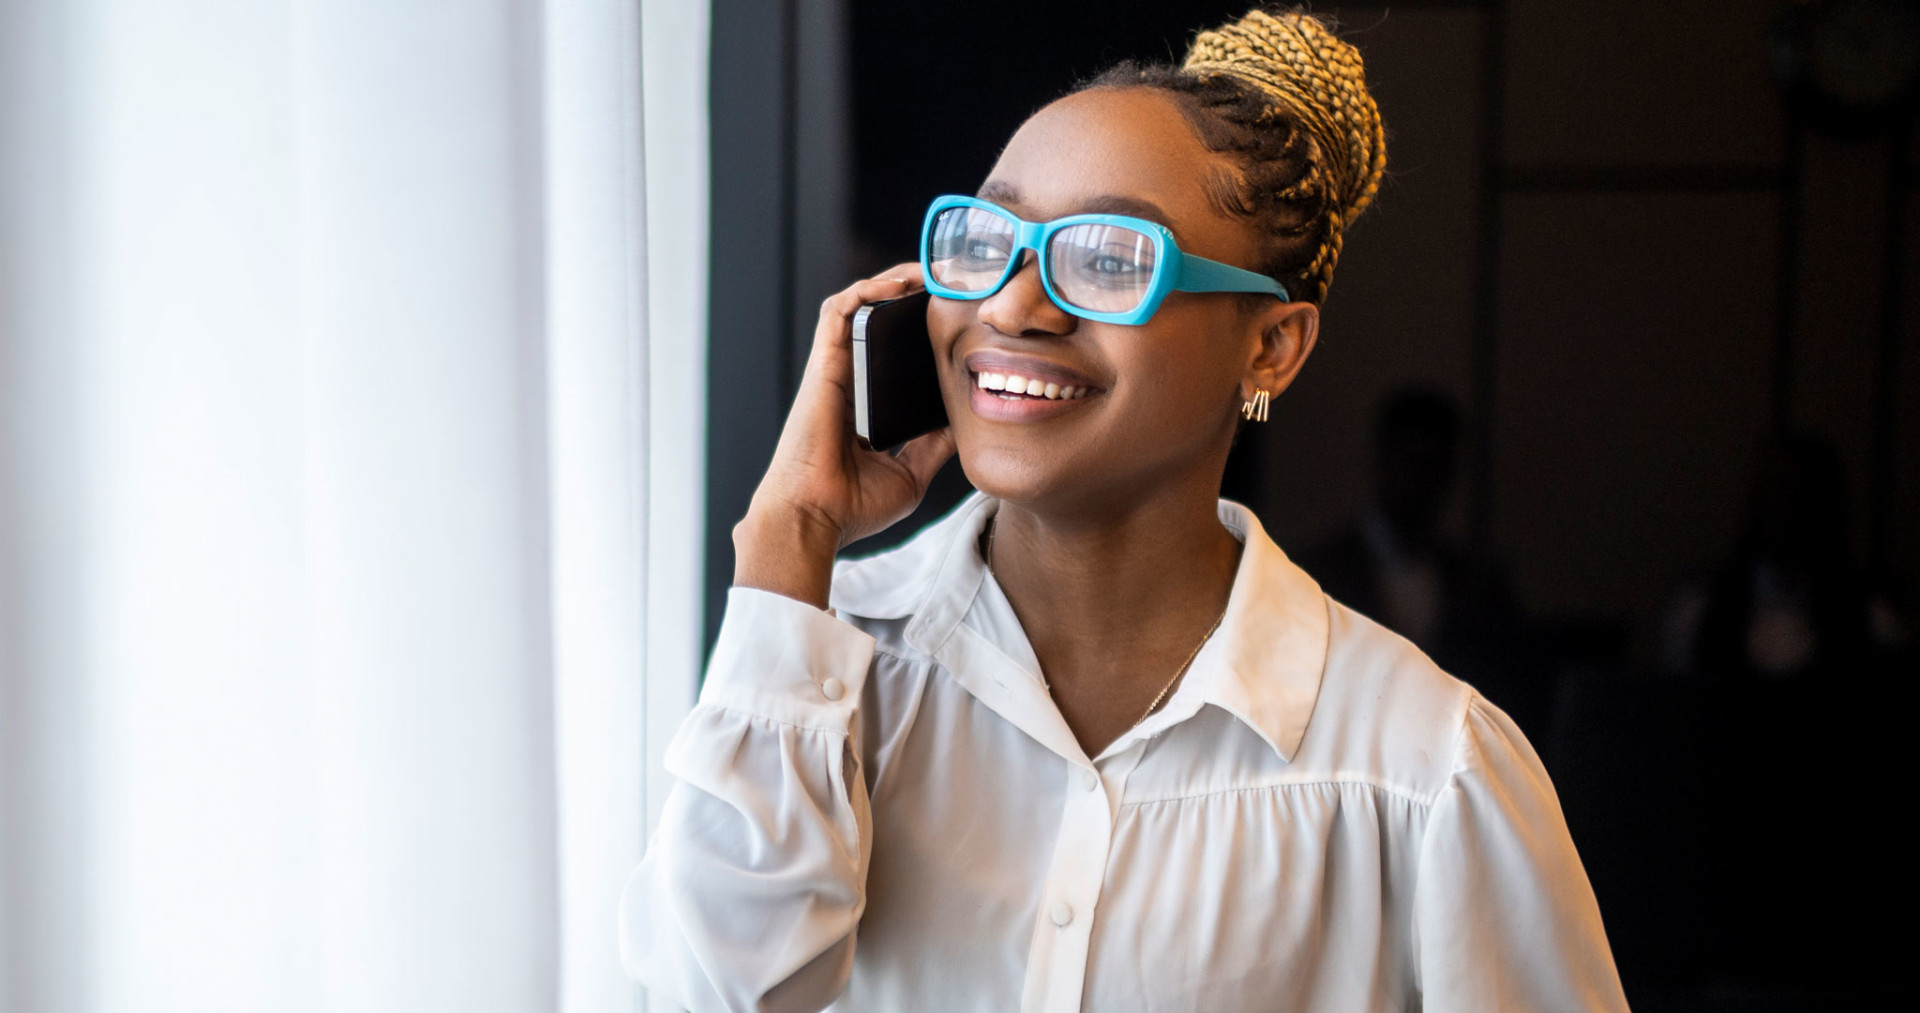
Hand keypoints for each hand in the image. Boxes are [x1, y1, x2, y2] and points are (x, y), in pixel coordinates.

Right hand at [733, 266, 956, 607]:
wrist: (815, 519)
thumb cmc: (852, 507)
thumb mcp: (911, 474)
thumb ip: (934, 447)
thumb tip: (965, 423)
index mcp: (865, 406)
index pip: (892, 356)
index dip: (919, 332)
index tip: (955, 320)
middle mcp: (848, 382)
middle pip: (878, 323)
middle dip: (910, 296)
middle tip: (948, 284)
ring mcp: (834, 370)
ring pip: (858, 306)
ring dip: (891, 282)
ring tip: (929, 271)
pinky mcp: (824, 365)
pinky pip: (840, 311)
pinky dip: (867, 290)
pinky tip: (899, 284)